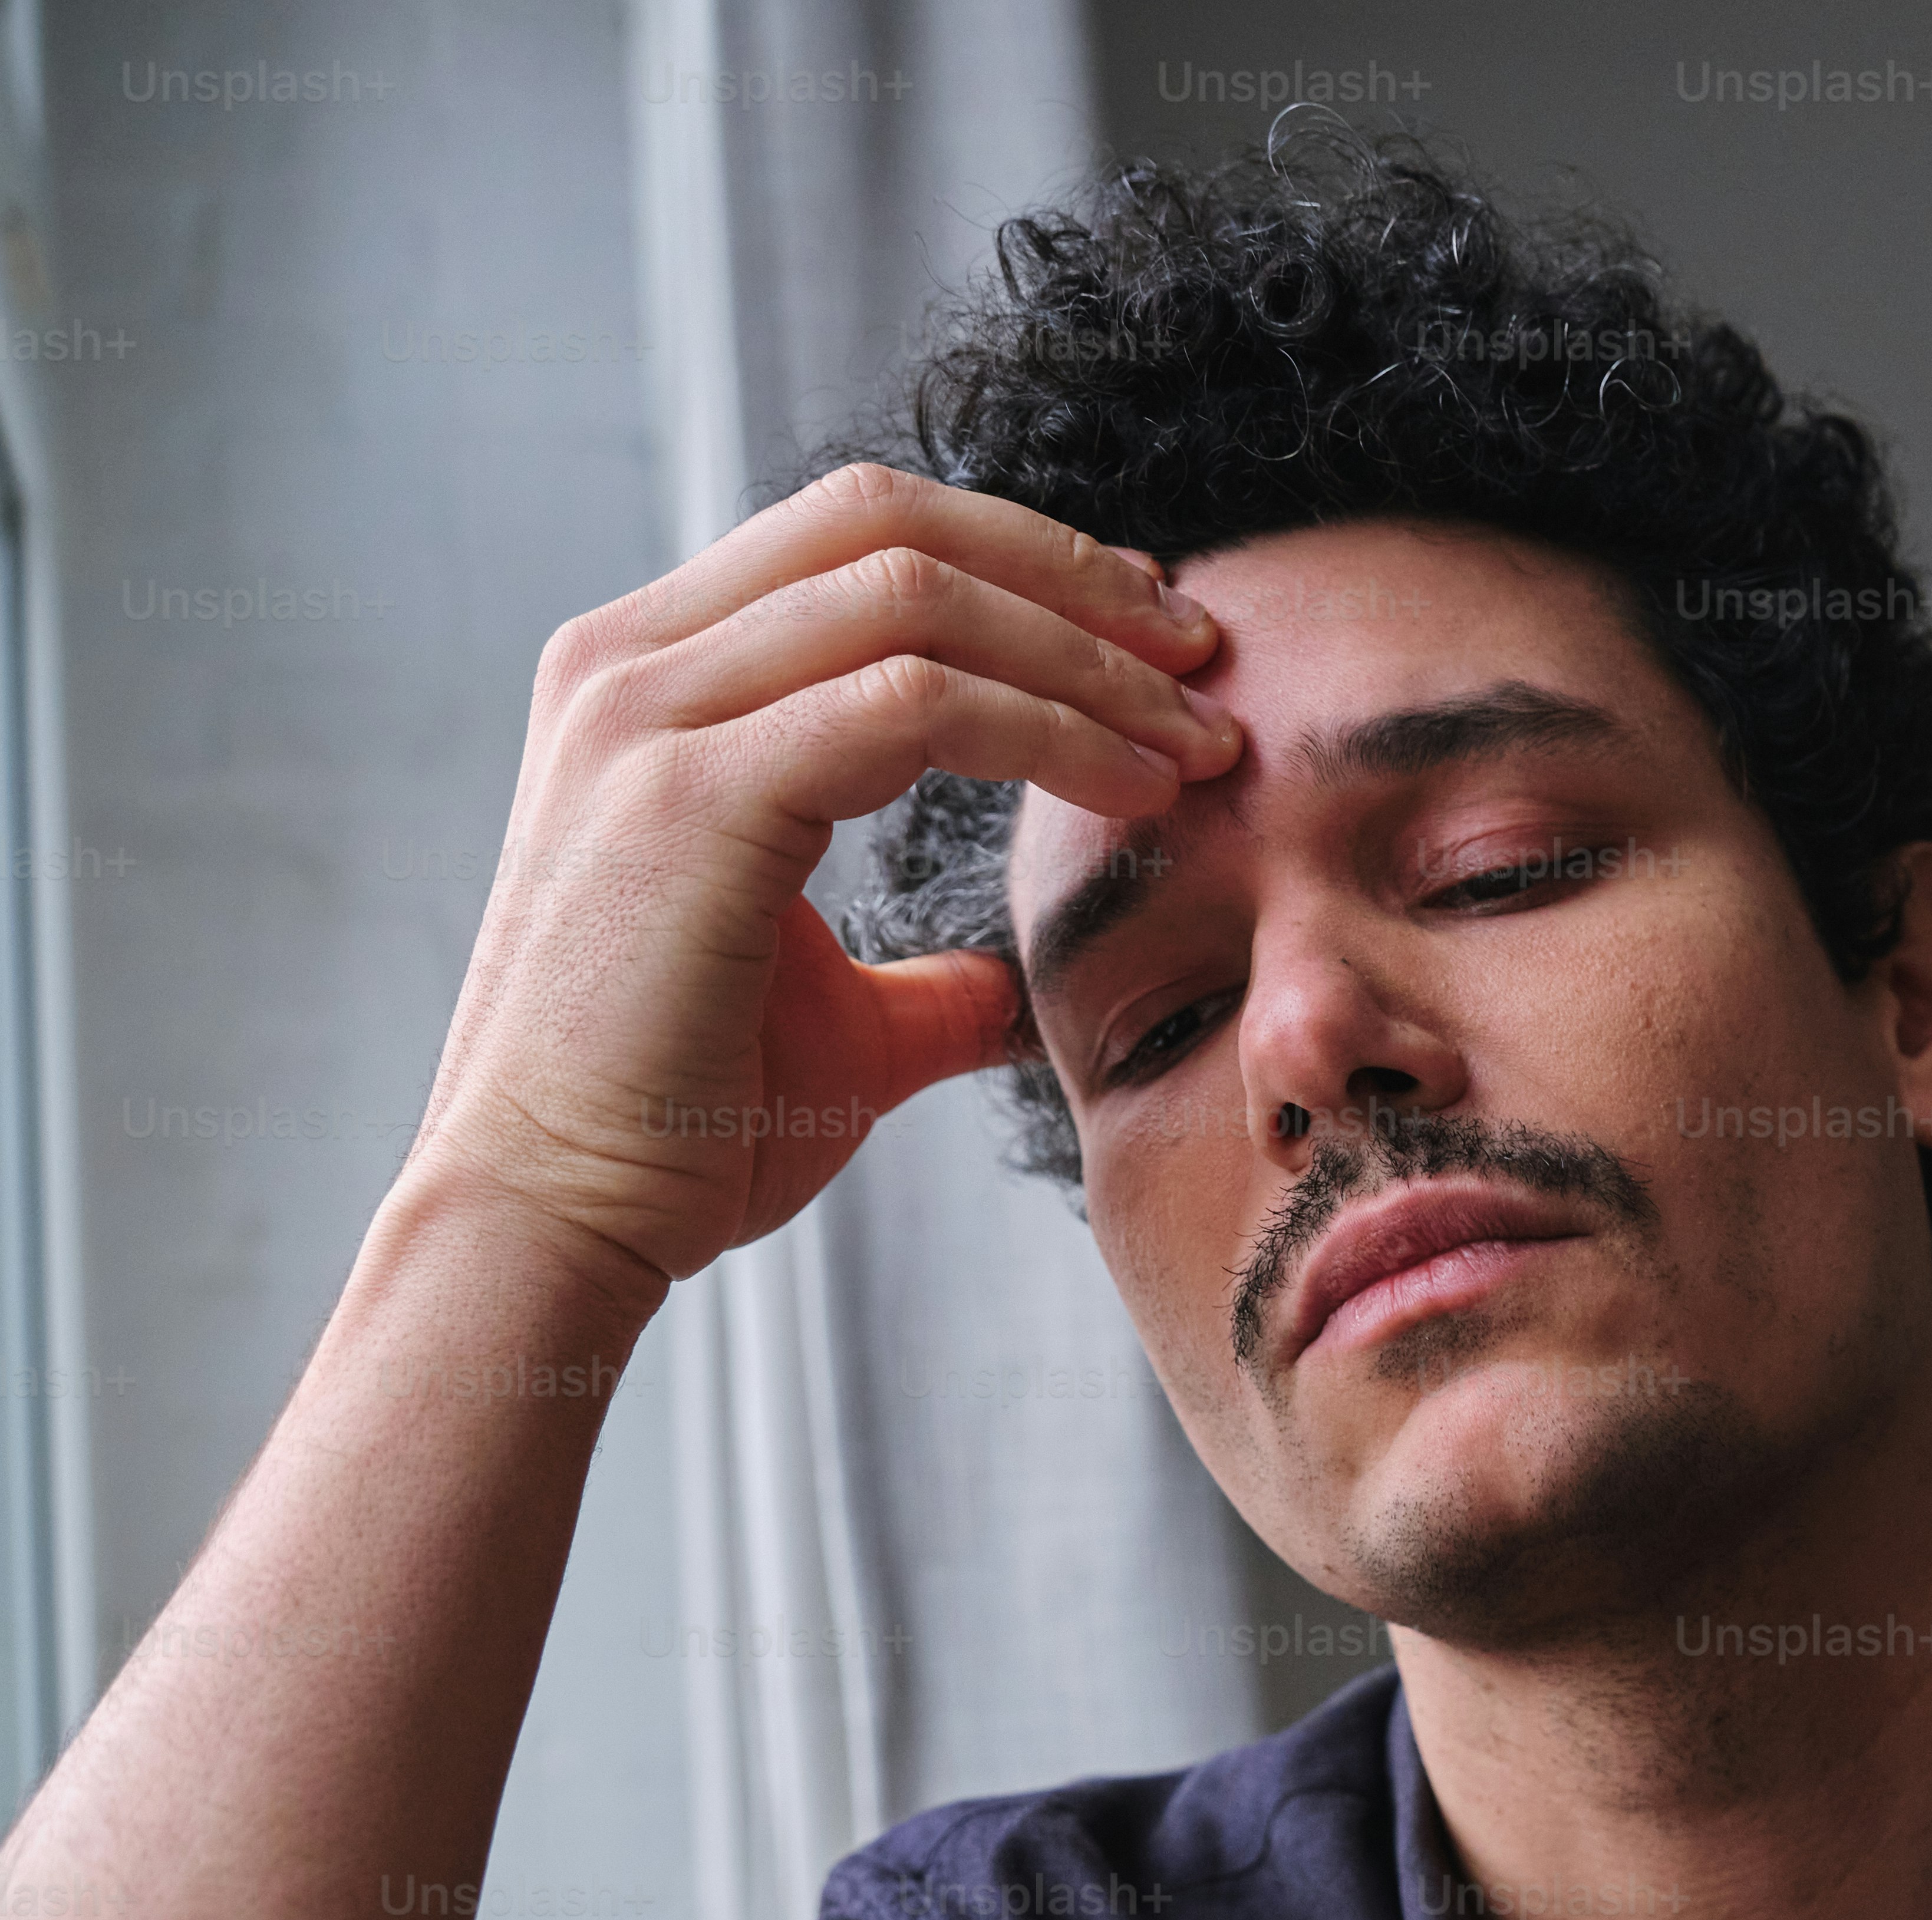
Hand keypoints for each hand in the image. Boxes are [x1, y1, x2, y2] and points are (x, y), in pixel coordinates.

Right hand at [412, 461, 1239, 1288]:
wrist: (560, 1215)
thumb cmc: (682, 1128)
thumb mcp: (832, 1020)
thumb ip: (920, 982)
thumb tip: (1006, 989)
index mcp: (648, 682)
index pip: (855, 539)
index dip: (1021, 562)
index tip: (1149, 636)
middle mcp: (629, 665)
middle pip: (888, 524)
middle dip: (1070, 575)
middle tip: (1203, 656)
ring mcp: (649, 716)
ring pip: (916, 598)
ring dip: (1087, 659)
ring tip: (1200, 740)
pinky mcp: (696, 792)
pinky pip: (917, 702)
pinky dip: (1049, 730)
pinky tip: (1136, 790)